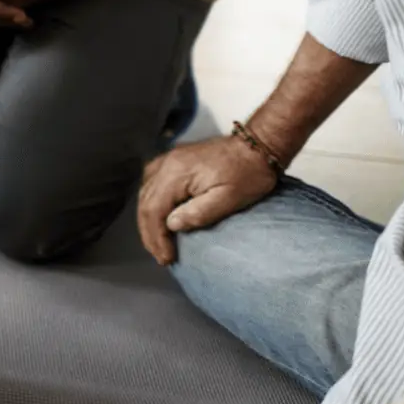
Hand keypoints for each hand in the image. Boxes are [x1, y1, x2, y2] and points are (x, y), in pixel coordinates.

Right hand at [138, 135, 279, 265]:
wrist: (257, 146)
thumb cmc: (248, 173)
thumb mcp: (229, 198)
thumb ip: (199, 213)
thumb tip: (171, 225)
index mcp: (176, 173)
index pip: (153, 210)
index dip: (156, 237)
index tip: (165, 258)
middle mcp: (166, 164)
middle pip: (145, 203)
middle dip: (150, 233)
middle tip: (160, 256)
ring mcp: (168, 160)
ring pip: (145, 194)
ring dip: (149, 220)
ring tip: (158, 242)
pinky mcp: (174, 160)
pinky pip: (151, 184)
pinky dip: (152, 204)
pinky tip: (159, 216)